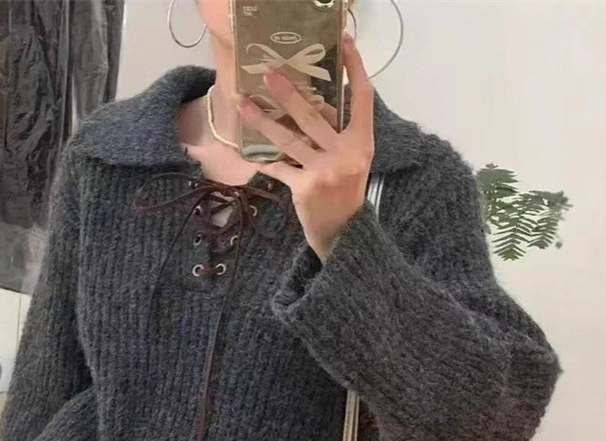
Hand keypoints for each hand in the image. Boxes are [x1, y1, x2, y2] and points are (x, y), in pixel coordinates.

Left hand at [237, 36, 373, 261]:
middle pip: (314, 115)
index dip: (355, 70)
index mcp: (362, 142)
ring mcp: (324, 171)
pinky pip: (279, 168)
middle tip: (269, 72)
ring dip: (262, 121)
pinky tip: (246, 149)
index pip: (362, 99)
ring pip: (289, 139)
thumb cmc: (346, 190)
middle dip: (289, 92)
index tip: (345, 43)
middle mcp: (346, 154)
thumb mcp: (354, 159)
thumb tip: (312, 103)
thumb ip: (339, 133)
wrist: (343, 232)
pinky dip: (263, 160)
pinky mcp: (304, 188)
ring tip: (242, 102)